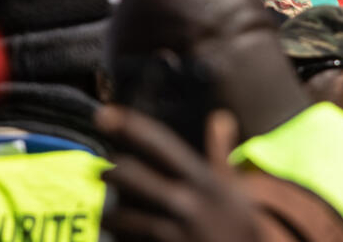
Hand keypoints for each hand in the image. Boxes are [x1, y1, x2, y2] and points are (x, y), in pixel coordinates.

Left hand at [97, 106, 257, 241]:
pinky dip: (119, 238)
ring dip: (109, 213)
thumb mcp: (236, 188)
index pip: (162, 143)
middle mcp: (187, 202)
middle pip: (131, 174)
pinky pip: (127, 241)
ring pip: (120, 214)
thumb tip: (220, 117)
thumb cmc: (238, 227)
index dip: (131, 125)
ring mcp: (174, 231)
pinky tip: (118, 236)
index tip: (104, 113)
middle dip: (111, 172)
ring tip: (107, 213)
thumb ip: (221, 152)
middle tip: (105, 173)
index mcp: (204, 180)